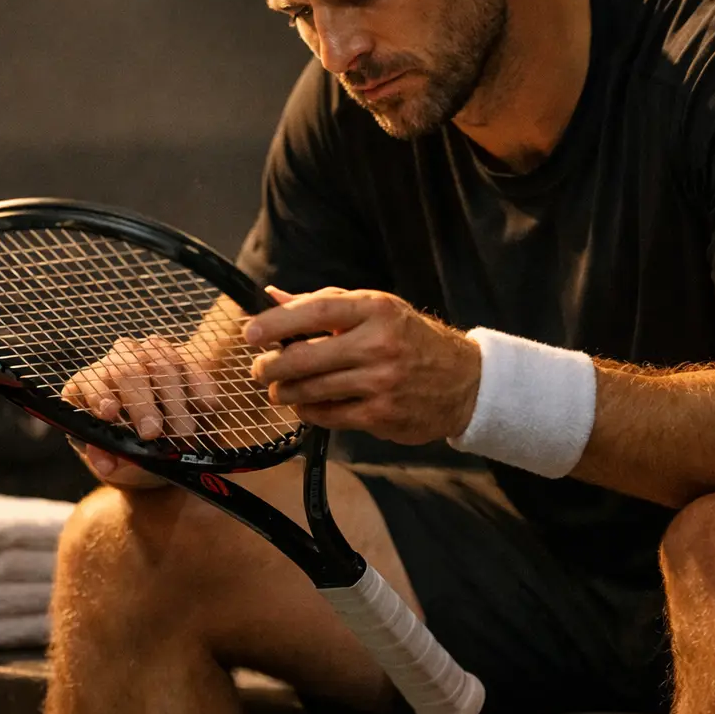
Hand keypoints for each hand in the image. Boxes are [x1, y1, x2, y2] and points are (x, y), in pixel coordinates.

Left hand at [60, 334, 224, 490]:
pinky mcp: (177, 360)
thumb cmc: (129, 457)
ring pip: (159, 361)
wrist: (160, 451)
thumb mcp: (116, 465)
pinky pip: (189, 363)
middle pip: (125, 369)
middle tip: (153, 433)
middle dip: (141, 403)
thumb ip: (109, 462)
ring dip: (173, 397)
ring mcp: (147, 359)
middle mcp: (115, 366)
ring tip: (184, 432)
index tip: (110, 414)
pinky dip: (199, 384)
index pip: (88, 381)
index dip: (98, 394)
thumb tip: (105, 462)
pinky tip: (208, 406)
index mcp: (89, 389)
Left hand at [245, 287, 480, 443]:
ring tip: (278, 389)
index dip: (277, 322)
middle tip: (259, 369)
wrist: (464, 381)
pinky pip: (328, 415)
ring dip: (285, 392)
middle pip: (306, 357)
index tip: (251, 332)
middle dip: (271, 366)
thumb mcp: (375, 309)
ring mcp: (381, 382)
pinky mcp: (381, 414)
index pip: (316, 310)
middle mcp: (379, 344)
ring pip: (312, 390)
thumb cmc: (409, 339)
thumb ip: (324, 303)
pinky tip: (305, 404)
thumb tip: (272, 297)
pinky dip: (308, 411)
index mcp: (376, 309)